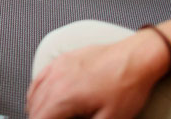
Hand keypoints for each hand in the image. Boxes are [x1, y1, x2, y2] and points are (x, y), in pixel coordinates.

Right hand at [27, 32, 167, 118]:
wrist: (135, 58)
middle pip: (35, 108)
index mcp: (64, 97)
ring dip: (36, 108)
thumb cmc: (126, 86)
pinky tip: (42, 97)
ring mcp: (57, 67)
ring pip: (34, 93)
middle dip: (39, 117)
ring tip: (45, 116)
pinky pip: (40, 77)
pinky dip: (36, 91)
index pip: (40, 118)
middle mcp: (55, 80)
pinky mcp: (63, 59)